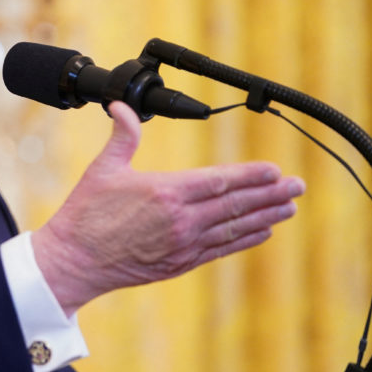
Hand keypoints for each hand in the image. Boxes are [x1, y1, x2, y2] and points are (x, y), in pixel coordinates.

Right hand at [31, 101, 304, 313]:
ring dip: (265, 217)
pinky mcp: (179, 263)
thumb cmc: (85, 214)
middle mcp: (180, 220)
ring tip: (289, 208)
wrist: (74, 260)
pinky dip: (244, 240)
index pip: (218, 181)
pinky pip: (221, 249)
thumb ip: (122, 136)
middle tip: (297, 186)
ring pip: (234, 228)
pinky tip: (262, 232)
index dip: (250, 175)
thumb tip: (122, 108)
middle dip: (270, 195)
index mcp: (165, 192)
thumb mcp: (103, 168)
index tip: (274, 170)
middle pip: (235, 205)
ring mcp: (182, 244)